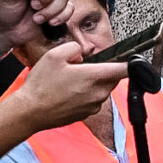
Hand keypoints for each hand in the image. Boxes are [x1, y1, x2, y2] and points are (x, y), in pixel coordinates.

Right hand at [2, 41, 127, 132]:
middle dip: (104, 72)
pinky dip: (86, 95)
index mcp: (93, 77)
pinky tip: (68, 93)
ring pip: (102, 90)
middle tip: (83, 68)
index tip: (133, 60)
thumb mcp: (55, 55)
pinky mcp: (86, 115)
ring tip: (71, 81)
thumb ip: (74, 48)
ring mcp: (92, 106)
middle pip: (113, 79)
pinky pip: (93, 100)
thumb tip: (81, 55)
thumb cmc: (40, 86)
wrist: (29, 112)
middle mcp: (97, 94)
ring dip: (94, 84)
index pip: (123, 69)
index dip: (129, 63)